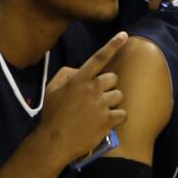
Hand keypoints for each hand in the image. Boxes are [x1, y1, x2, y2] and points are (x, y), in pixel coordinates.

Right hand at [37, 32, 128, 165]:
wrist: (53, 142)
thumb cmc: (52, 115)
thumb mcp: (52, 90)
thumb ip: (66, 74)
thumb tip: (80, 69)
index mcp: (78, 80)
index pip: (98, 58)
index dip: (112, 45)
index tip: (124, 35)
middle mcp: (92, 89)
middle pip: (113, 78)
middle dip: (107, 86)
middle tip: (95, 98)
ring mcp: (101, 104)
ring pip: (119, 95)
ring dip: (111, 102)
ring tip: (97, 112)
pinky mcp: (108, 120)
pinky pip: (123, 113)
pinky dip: (117, 118)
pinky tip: (105, 122)